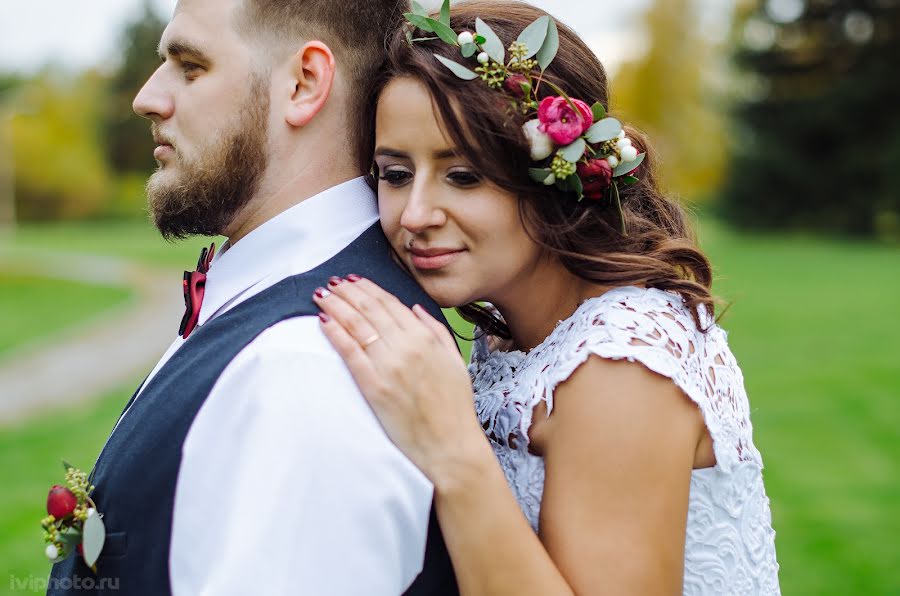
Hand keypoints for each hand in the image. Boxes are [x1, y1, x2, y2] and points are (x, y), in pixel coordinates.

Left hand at [313, 276, 487, 485]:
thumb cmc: (454, 406)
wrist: (449, 446)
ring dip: (336, 306)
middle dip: (347, 292)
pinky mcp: (373, 386)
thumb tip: (415, 309)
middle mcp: (406, 346)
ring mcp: (388, 365)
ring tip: (322, 295)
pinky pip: (349, 351)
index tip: (354, 281)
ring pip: (356, 325)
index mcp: (426, 337)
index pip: (389, 303)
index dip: (368, 288)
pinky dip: (335, 333)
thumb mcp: (454, 360)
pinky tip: (323, 321)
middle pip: (369, 309)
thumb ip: (436, 330)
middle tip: (331, 282)